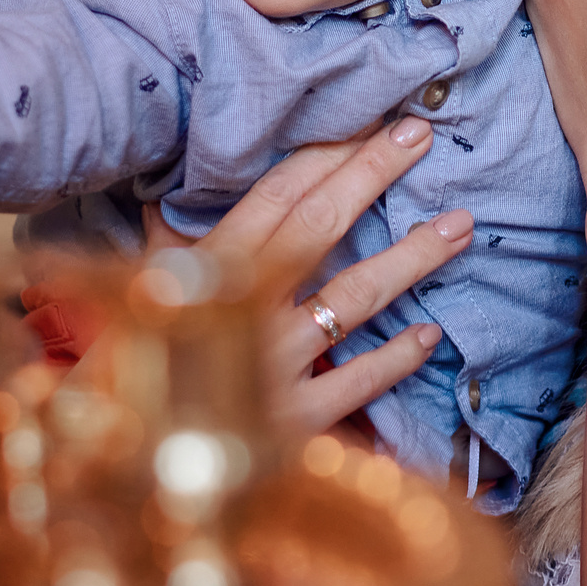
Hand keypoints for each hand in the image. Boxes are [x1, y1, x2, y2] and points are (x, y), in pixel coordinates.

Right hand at [141, 116, 472, 440]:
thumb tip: (176, 189)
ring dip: (412, 258)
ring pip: (354, 298)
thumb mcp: (147, 294)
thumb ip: (173, 242)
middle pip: (319, 227)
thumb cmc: (136, 365)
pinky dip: (395, 356)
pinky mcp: (293, 423)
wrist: (126, 463)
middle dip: (372, 174)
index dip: (328, 154)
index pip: (277, 195)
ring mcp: (271, 366)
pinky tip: (430, 332)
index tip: (375, 122)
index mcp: (206, 270)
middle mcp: (240, 309)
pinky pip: (357, 381)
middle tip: (421, 135)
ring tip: (460, 227)